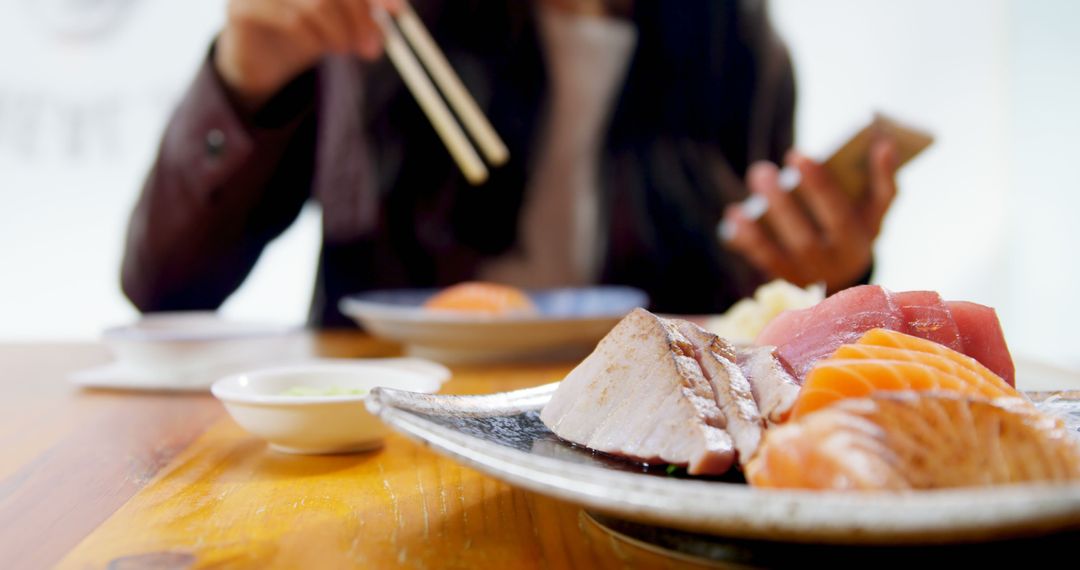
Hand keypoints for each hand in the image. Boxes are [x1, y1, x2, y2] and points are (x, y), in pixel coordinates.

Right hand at [215, 0, 401, 111]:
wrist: (258, 57)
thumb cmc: (306, 28)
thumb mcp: (343, 18)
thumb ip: (368, 12)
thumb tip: (398, 12)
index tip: (397, 12)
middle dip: (361, 15)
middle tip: (374, 46)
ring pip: (316, 2)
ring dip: (340, 32)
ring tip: (347, 50)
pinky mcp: (242, 7)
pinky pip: (291, 20)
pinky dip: (314, 39)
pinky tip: (320, 48)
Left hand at [721, 139, 897, 292]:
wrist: (844, 274)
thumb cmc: (857, 226)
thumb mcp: (875, 210)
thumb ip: (883, 179)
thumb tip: (884, 144)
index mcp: (856, 242)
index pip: (838, 214)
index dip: (818, 186)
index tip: (797, 155)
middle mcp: (829, 264)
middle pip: (803, 237)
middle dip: (780, 203)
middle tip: (762, 170)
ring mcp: (803, 275)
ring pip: (776, 252)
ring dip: (756, 224)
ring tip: (744, 197)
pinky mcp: (781, 279)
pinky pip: (759, 260)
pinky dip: (744, 238)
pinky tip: (734, 214)